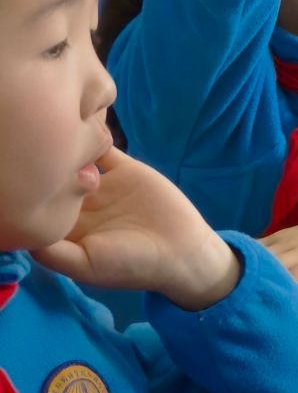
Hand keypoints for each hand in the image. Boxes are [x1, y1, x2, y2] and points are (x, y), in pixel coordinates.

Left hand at [32, 148, 239, 311]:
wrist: (180, 251)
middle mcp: (79, 204)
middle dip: (42, 167)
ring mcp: (101, 184)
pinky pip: (104, 148)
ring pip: (74, 160)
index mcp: (65, 227)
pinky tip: (86, 126)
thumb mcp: (84, 266)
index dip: (27, 193)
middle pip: (51, 179)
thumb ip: (51, 252)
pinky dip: (95, 136)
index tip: (22, 181)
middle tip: (37, 152)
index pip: (36, 204)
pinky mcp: (125, 168)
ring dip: (67, 147)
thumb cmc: (130, 265)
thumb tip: (23, 228)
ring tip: (59, 135)